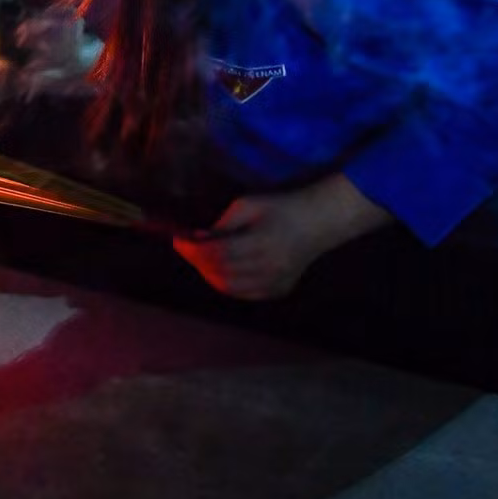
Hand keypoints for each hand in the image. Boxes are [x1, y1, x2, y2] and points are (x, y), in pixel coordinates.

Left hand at [172, 175, 389, 300]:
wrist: (319, 222)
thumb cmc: (282, 207)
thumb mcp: (249, 205)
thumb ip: (222, 224)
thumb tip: (197, 239)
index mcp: (262, 242)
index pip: (216, 253)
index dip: (192, 250)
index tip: (178, 240)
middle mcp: (269, 267)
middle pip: (220, 272)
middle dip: (198, 261)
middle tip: (188, 249)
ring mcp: (276, 282)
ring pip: (230, 287)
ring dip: (209, 274)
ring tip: (202, 259)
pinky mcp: (280, 290)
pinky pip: (244, 293)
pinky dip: (227, 284)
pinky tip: (221, 271)